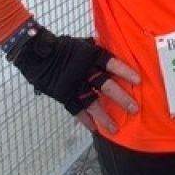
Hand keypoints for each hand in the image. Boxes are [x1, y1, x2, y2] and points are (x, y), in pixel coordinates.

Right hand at [10, 26, 139, 134]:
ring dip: (105, 116)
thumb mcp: (81, 45)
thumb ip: (96, 53)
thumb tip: (113, 60)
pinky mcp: (63, 95)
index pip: (112, 63)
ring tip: (115, 129)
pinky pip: (75, 109)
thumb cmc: (61, 46)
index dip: (125, 72)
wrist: (36, 53)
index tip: (138, 80)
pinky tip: (94, 129)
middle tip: (134, 109)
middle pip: (106, 86)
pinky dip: (85, 120)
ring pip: (92, 103)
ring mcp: (73, 84)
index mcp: (90, 56)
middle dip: (121, 98)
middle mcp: (84, 71)